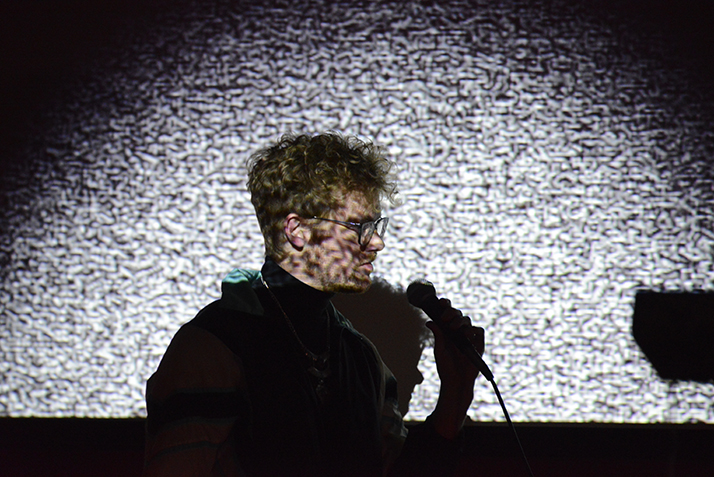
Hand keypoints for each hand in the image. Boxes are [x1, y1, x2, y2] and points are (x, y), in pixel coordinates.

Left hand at [426, 298, 484, 438]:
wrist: (456, 381)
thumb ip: (438, 335)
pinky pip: (479, 330)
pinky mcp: (478, 343)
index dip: (445, 305)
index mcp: (447, 330)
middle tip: (444, 317)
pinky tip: (465, 334)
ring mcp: (469, 336)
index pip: (448, 313)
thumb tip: (429, 321)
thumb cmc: (446, 367)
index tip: (440, 302)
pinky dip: (472, 329)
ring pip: (467, 319)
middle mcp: (458, 331)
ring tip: (453, 328)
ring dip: (459, 321)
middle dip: (451, 312)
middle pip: (457, 313)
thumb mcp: (439, 350)